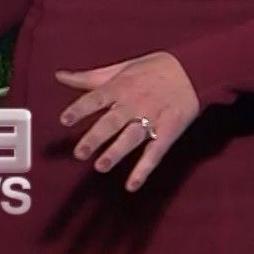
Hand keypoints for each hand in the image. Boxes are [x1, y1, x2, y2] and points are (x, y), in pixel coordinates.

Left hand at [56, 52, 199, 192]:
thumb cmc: (155, 68)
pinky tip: (132, 185)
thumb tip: (59, 76)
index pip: (96, 98)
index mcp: (121, 87)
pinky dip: (144, 169)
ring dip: (117, 152)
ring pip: (132, 137)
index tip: (65, 120)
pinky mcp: (169, 130)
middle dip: (96, 137)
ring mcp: (153, 117)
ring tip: (101, 166)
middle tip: (80, 153)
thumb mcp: (122, 68)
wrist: (194, 68)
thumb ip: (90, 77)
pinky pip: (156, 151)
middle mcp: (135, 103)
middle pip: (112, 122)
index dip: (80, 109)